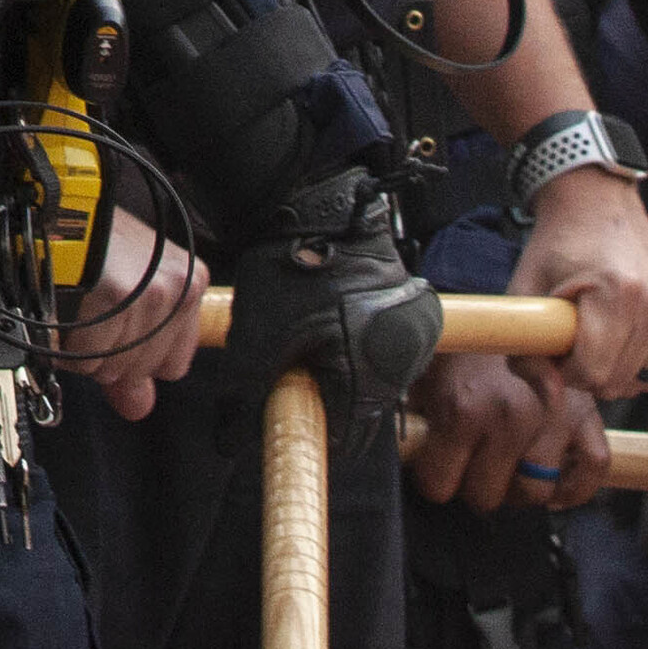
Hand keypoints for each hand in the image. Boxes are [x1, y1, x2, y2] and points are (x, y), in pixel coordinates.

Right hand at [59, 204, 211, 418]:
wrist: (60, 204)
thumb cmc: (94, 240)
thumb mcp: (131, 291)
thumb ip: (138, 357)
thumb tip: (139, 408)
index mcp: (190, 284)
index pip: (173, 366)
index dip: (138, 358)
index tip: (115, 334)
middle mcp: (176, 289)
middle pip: (142, 369)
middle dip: (110, 355)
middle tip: (91, 317)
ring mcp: (148, 293)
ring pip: (114, 366)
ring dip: (86, 351)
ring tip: (78, 312)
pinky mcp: (114, 294)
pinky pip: (88, 359)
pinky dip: (68, 349)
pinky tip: (65, 316)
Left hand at [222, 171, 445, 436]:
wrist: (317, 203)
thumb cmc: (288, 267)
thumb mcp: (258, 339)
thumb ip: (245, 398)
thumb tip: (229, 445)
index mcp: (371, 372)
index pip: (347, 439)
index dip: (311, 433)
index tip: (286, 418)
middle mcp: (406, 358)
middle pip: (364, 412)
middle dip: (328, 401)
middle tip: (294, 368)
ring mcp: (418, 333)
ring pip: (376, 382)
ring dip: (346, 374)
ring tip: (313, 337)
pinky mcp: (418, 312)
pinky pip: (387, 351)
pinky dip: (361, 348)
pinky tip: (334, 321)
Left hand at [402, 349, 604, 513]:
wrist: (508, 311)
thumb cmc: (462, 349)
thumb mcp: (423, 376)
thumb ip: (413, 418)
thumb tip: (405, 455)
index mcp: (464, 408)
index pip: (440, 486)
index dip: (434, 479)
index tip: (436, 466)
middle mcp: (511, 415)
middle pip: (487, 496)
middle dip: (474, 486)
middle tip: (471, 465)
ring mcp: (554, 418)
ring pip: (535, 493)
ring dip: (518, 488)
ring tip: (505, 467)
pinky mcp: (588, 416)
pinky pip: (591, 470)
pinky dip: (573, 486)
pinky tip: (551, 480)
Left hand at [516, 170, 647, 401]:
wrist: (598, 203)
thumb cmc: (557, 248)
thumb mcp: (525, 293)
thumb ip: (528, 356)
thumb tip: (553, 402)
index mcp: (616, 291)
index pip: (592, 372)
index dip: (565, 370)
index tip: (556, 346)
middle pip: (618, 381)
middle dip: (588, 371)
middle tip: (575, 336)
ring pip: (642, 381)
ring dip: (615, 369)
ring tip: (598, 332)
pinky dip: (639, 363)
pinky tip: (622, 334)